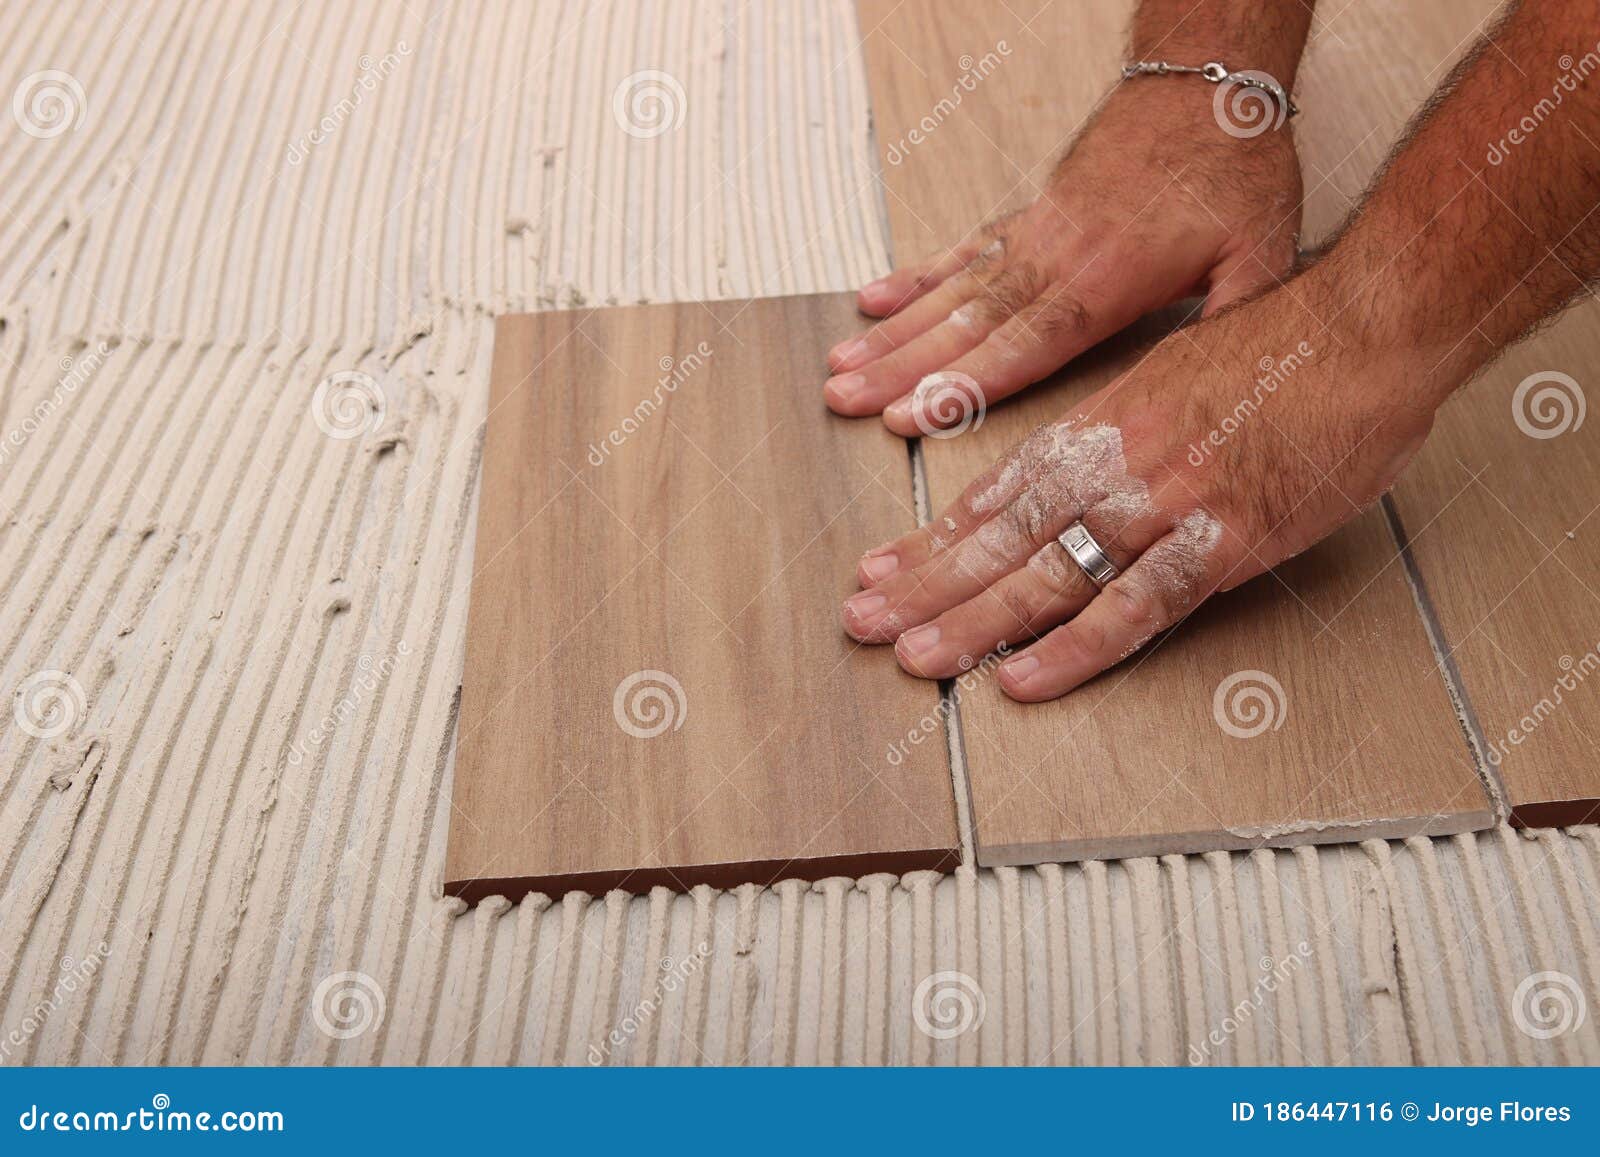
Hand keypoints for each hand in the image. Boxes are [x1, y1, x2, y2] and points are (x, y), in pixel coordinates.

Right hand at [824, 80, 1303, 434]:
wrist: (1208, 84)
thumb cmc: (1233, 169)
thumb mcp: (1260, 258)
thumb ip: (1232, 326)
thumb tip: (1225, 396)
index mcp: (1108, 281)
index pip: (1023, 346)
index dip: (963, 385)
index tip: (909, 415)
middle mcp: (1057, 258)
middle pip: (965, 324)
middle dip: (900, 368)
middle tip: (845, 398)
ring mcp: (1034, 235)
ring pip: (949, 291)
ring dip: (891, 331)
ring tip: (840, 363)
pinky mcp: (1028, 215)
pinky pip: (960, 251)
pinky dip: (914, 278)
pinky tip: (874, 299)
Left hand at [840, 276, 1437, 701]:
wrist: (1366, 330)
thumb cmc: (1284, 352)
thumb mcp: (1178, 377)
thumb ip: (1127, 431)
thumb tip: (1086, 475)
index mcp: (1103, 422)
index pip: (1001, 491)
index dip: (938, 536)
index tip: (884, 568)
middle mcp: (1117, 462)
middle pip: (1003, 535)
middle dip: (927, 583)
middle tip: (864, 621)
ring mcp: (1164, 502)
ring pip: (1049, 573)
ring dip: (977, 621)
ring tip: (916, 657)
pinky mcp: (1221, 540)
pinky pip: (1136, 606)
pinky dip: (1077, 648)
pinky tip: (1026, 679)